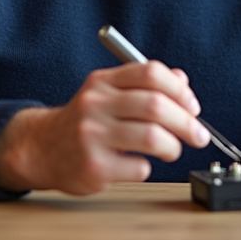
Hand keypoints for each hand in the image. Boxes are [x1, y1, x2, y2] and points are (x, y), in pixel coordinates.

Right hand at [0, 61, 210, 194]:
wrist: (42, 148)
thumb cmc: (84, 121)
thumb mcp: (107, 94)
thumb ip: (143, 84)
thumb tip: (182, 81)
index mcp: (102, 81)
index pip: (150, 72)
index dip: (179, 90)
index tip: (192, 106)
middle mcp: (95, 104)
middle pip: (157, 106)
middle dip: (187, 123)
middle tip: (198, 135)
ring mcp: (92, 136)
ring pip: (153, 137)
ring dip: (173, 147)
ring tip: (172, 151)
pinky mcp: (94, 166)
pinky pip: (139, 167)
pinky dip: (148, 167)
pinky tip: (138, 165)